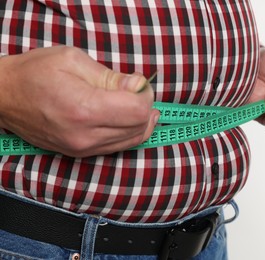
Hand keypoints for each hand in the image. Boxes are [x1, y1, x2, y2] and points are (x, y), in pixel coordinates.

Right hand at [0, 46, 159, 156]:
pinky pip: (116, 146)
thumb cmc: (35, 73)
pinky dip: (128, 132)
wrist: (4, 97)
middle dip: (146, 107)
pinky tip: (126, 117)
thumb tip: (139, 85)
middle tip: (139, 91)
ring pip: (131, 141)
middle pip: (138, 128)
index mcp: (84, 109)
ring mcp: (82, 148)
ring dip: (141, 122)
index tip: (140, 83)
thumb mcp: (73, 60)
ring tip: (137, 103)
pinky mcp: (79, 153)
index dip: (146, 95)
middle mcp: (85, 135)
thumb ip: (111, 76)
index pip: (137, 111)